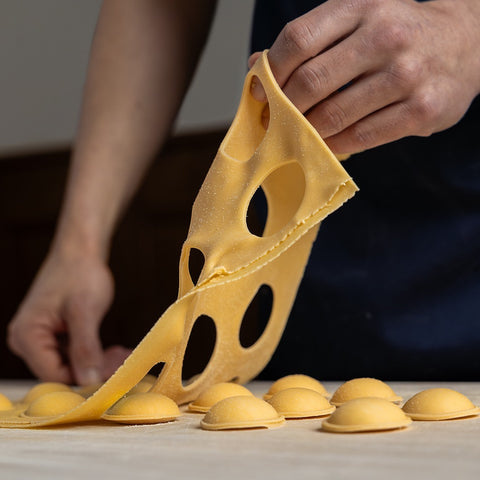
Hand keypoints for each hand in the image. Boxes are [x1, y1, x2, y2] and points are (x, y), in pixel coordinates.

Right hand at [7, 250, 130, 384]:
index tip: (114, 376)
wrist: (80, 251)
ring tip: (123, 356)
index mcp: (27, 335)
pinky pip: (71, 353)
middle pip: (61, 371)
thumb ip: (85, 348)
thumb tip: (89, 380)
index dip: (85, 379)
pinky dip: (93, 354)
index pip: (54, 375)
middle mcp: (25, 340)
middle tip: (124, 363)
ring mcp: (37, 337)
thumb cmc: (80, 273)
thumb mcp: (85, 312)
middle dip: (94, 371)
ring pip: (69, 365)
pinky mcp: (50, 334)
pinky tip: (114, 351)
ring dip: (97, 363)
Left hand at [249, 0, 479, 153]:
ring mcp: (406, 75)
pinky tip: (326, 145)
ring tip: (295, 136)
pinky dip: (335, 145)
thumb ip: (310, 42)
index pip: (298, 40)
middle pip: (311, 81)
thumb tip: (257, 66)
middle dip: (284, 108)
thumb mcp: (357, 20)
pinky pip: (361, 137)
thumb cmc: (397, 35)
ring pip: (333, 115)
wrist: (466, 42)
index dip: (271, 71)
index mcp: (361, 7)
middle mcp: (385, 36)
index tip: (258, 93)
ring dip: (306, 132)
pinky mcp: (421, 110)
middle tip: (275, 122)